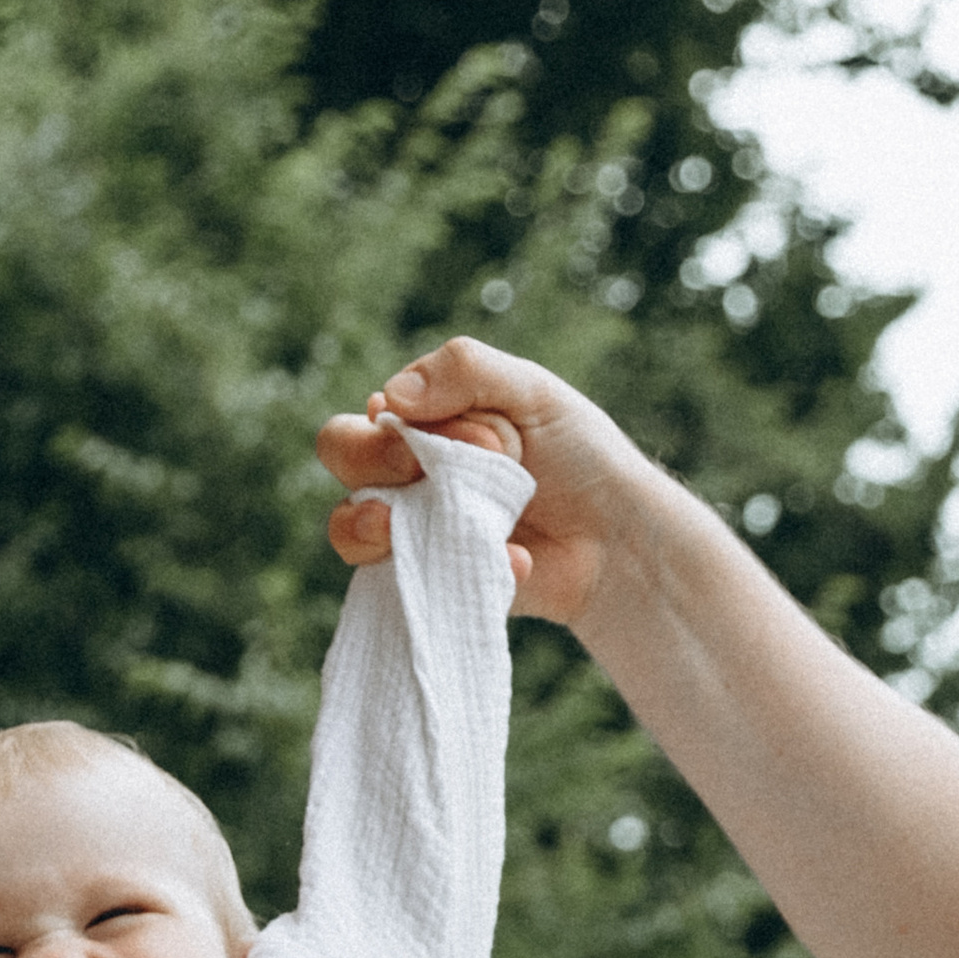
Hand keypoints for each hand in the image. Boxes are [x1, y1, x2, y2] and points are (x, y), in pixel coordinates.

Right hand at [318, 338, 650, 631]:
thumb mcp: (531, 390)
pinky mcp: (437, 586)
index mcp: (424, 423)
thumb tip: (386, 397)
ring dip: (369, 526)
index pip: (365, 420)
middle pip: (341, 460)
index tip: (461, 440)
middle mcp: (408, 477)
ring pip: (351, 532)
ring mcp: (417, 535)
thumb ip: (466, 371)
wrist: (617, 536)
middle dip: (370, 464)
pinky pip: (411, 585)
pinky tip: (518, 558)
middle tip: (423, 473)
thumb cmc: (578, 455)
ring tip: (399, 527)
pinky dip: (463, 568)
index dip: (391, 431)